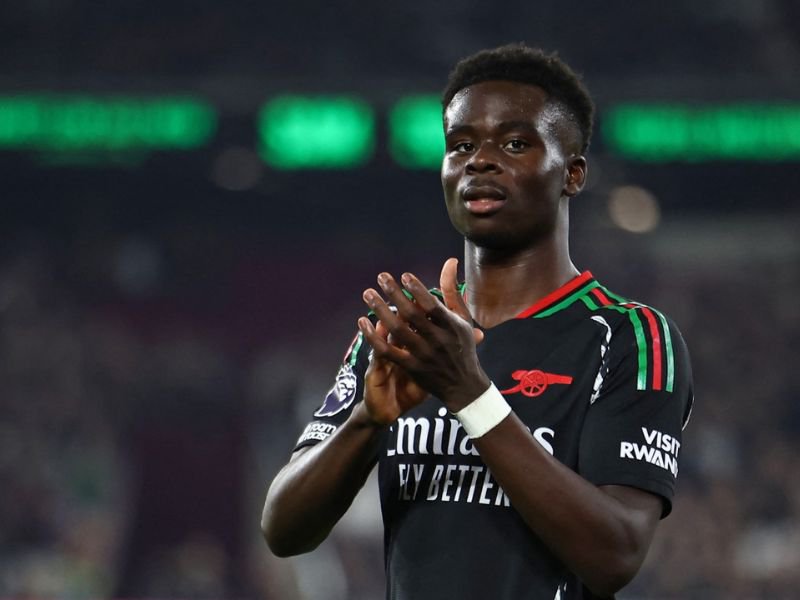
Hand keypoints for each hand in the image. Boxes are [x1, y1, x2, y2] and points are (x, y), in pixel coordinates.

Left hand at [357, 258, 489, 411]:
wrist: (464, 386)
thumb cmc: (463, 346)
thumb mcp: (462, 318)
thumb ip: (452, 290)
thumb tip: (449, 262)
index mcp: (451, 326)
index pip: (432, 305)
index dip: (417, 289)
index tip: (404, 276)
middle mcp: (437, 339)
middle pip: (412, 314)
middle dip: (395, 293)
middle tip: (381, 277)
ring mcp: (423, 354)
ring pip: (397, 330)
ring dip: (380, 310)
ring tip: (368, 294)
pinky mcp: (411, 366)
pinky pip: (388, 350)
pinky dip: (374, 337)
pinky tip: (363, 323)